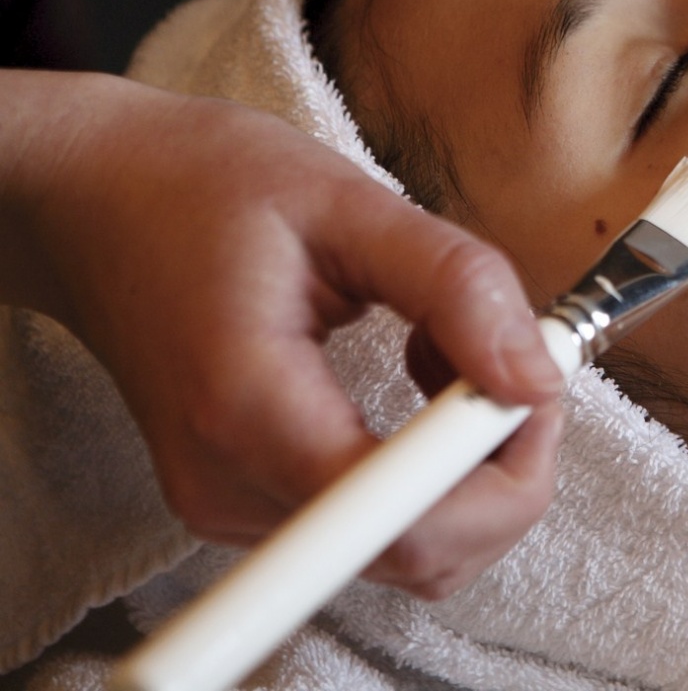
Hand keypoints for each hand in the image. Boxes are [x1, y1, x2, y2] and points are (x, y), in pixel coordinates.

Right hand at [1, 72, 562, 598]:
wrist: (102, 199)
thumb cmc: (208, 185)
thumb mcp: (347, 201)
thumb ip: (454, 285)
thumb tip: (535, 377)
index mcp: (247, 406)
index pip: (406, 524)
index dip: (504, 474)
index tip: (532, 381)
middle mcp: (230, 485)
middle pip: (420, 553)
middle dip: (500, 463)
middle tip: (503, 348)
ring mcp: (231, 505)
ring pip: (411, 546)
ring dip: (464, 458)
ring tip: (440, 342)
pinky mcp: (245, 499)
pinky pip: (376, 523)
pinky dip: (426, 462)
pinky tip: (414, 372)